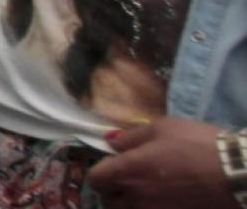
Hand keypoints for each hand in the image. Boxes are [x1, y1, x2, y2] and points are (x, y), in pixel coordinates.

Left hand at [90, 119, 232, 207]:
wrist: (236, 174)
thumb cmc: (197, 145)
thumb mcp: (162, 128)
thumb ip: (131, 137)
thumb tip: (110, 142)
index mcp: (127, 171)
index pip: (95, 179)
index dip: (101, 172)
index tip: (113, 165)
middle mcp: (136, 196)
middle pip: (109, 200)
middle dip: (114, 190)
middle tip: (129, 179)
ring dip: (131, 203)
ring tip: (146, 191)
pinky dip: (150, 208)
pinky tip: (164, 200)